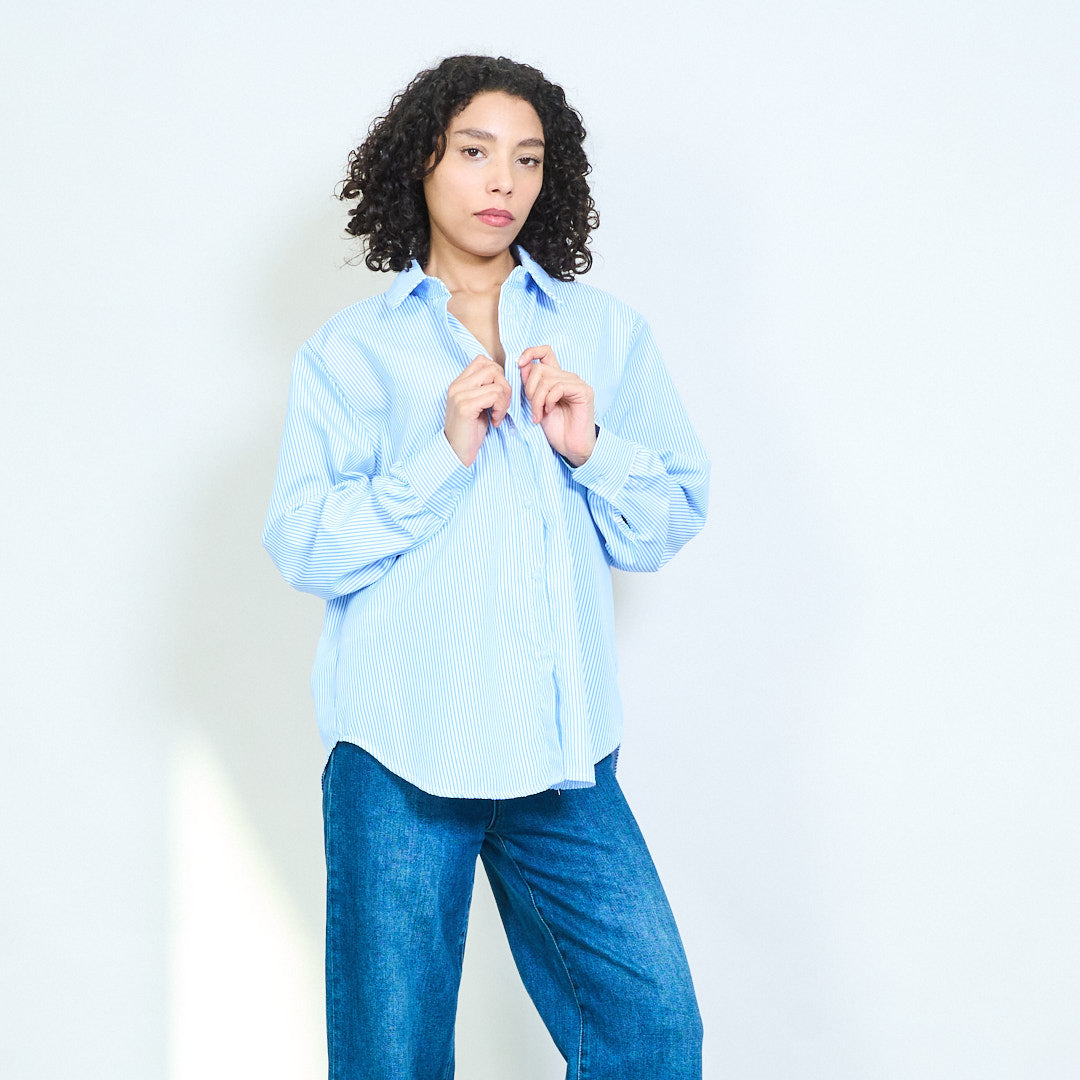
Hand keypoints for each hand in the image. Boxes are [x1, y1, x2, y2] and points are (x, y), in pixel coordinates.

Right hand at [443, 356, 511, 466]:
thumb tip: (505, 378)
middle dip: (505, 387)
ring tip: (498, 415)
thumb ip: (486, 389)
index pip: (483, 361)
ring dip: (504, 400)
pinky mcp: (465, 407)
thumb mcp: (479, 406)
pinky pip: (495, 395)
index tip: (498, 395)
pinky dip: (501, 409)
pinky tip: (495, 421)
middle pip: (493, 368)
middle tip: (502, 406)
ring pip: (497, 382)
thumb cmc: (470, 432)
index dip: (498, 375)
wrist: (456, 453)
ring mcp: (460, 395)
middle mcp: (457, 386)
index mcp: (459, 383)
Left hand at [517, 346, 596, 466]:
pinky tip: (550, 412)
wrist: (571, 447)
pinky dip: (549, 401)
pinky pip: (558, 387)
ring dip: (537, 400)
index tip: (518, 364)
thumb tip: (522, 365)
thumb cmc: (556, 429)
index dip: (530, 353)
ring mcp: (577, 383)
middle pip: (539, 369)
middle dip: (530, 390)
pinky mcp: (583, 391)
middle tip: (533, 409)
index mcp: (556, 378)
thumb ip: (531, 385)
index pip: (545, 352)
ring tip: (538, 415)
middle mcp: (567, 377)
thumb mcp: (536, 404)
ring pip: (547, 380)